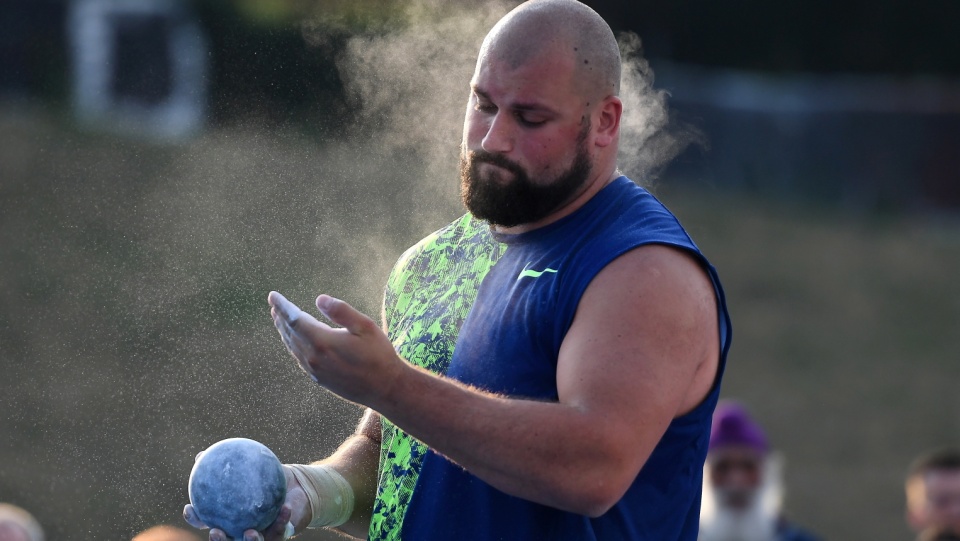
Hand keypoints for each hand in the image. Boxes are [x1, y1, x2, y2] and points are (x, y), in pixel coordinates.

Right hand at [183, 465, 309, 540]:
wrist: (294, 487)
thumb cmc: (266, 478)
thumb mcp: (248, 467)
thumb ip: (227, 464)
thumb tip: (200, 455)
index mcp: (229, 517)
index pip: (206, 520)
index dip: (195, 519)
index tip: (189, 508)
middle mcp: (240, 530)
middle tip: (215, 531)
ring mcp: (260, 534)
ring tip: (250, 533)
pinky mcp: (280, 534)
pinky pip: (281, 529)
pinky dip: (282, 519)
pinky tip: (285, 508)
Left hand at [268, 291, 402, 405]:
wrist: (384, 389)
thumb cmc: (378, 355)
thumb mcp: (365, 327)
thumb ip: (341, 311)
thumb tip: (319, 298)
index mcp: (322, 342)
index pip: (294, 319)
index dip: (283, 306)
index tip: (273, 295)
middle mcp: (313, 357)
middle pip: (290, 332)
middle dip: (281, 316)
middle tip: (274, 304)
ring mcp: (315, 370)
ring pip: (292, 346)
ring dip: (284, 331)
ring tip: (279, 319)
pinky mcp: (319, 379)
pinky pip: (299, 358)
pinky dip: (292, 345)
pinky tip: (294, 341)